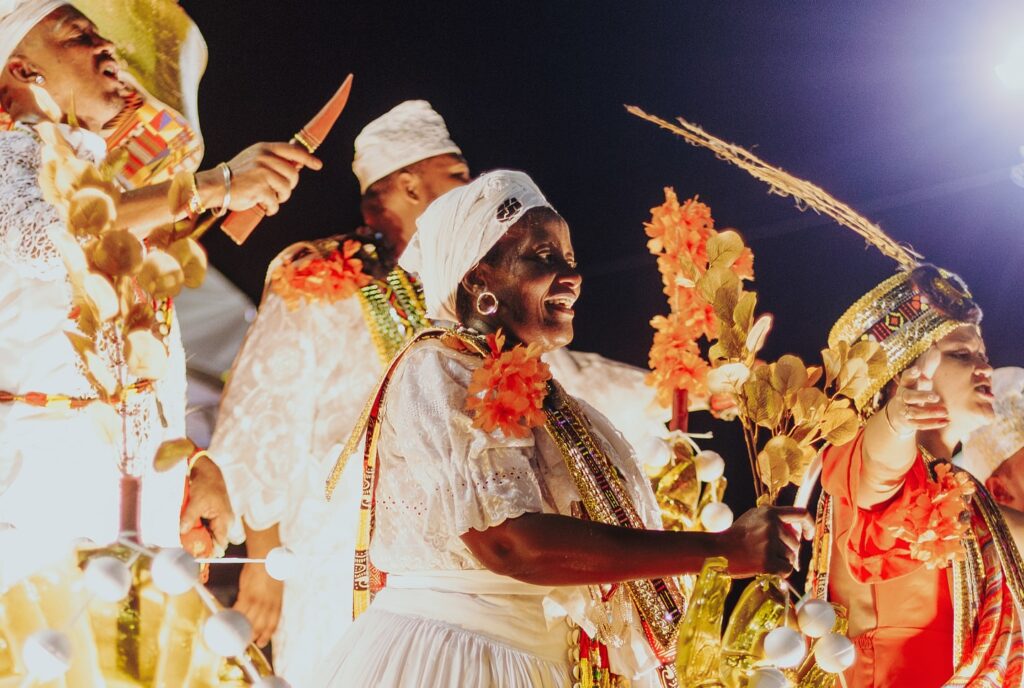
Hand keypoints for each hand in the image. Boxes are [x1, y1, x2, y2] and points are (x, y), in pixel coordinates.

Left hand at [180, 455, 234, 549]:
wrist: (208, 472)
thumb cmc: (206, 485)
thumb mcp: (196, 502)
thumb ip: (189, 518)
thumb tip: (182, 532)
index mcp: (224, 520)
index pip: (220, 543)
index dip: (209, 551)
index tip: (196, 555)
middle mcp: (225, 521)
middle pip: (215, 541)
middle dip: (203, 545)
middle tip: (189, 547)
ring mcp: (221, 519)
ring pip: (211, 535)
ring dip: (200, 537)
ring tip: (188, 537)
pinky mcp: (215, 516)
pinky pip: (208, 528)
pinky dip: (200, 529)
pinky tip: (191, 529)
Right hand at [198, 142, 322, 216]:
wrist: (215, 186)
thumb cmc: (236, 176)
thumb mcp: (254, 160)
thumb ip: (272, 160)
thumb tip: (296, 166)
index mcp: (264, 149)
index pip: (292, 150)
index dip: (307, 158)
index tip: (318, 165)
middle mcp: (264, 158)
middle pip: (293, 174)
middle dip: (290, 186)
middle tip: (280, 192)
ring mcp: (262, 172)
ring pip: (287, 189)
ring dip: (281, 198)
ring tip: (271, 199)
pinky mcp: (260, 188)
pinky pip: (276, 202)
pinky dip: (272, 208)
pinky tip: (265, 207)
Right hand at [234, 562, 282, 647]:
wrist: (266, 557)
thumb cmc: (271, 570)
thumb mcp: (275, 588)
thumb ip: (269, 601)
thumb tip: (260, 611)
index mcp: (277, 602)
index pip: (273, 624)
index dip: (267, 635)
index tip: (262, 643)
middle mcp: (268, 604)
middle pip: (259, 626)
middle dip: (252, 637)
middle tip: (244, 643)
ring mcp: (257, 600)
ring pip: (248, 621)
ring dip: (240, 630)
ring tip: (234, 636)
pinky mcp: (246, 595)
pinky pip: (238, 611)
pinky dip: (232, 617)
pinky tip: (228, 620)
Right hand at [720, 506, 813, 576]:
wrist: (718, 550)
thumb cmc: (735, 535)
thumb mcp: (752, 516)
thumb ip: (773, 517)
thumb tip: (795, 527)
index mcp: (769, 512)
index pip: (800, 514)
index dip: (809, 525)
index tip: (808, 536)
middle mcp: (772, 526)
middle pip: (795, 542)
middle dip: (787, 550)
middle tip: (769, 553)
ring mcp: (769, 543)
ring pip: (791, 557)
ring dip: (781, 561)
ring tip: (762, 558)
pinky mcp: (768, 561)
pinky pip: (787, 569)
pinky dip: (780, 572)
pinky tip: (766, 568)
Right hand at [885, 348, 946, 435]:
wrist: (898, 415)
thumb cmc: (913, 392)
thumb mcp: (918, 379)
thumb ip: (927, 365)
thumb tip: (935, 345)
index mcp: (905, 386)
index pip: (905, 378)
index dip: (910, 374)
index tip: (918, 370)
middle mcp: (902, 398)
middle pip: (909, 397)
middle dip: (921, 396)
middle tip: (936, 396)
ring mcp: (904, 411)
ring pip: (915, 413)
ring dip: (930, 412)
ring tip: (945, 411)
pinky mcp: (909, 423)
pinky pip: (920, 425)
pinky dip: (932, 424)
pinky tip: (945, 421)